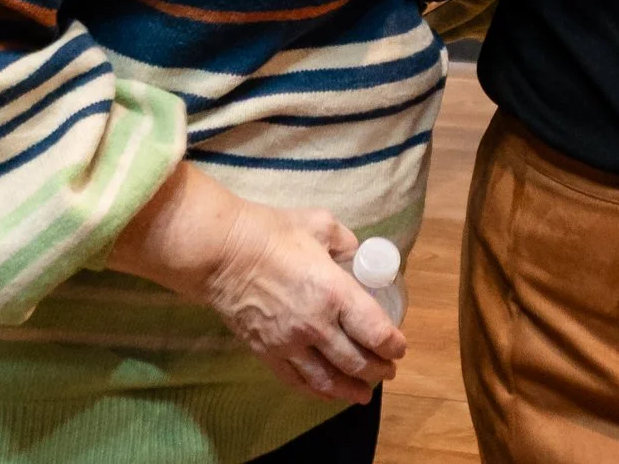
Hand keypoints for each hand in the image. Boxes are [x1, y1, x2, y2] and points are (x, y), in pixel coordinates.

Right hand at [107, 165, 403, 404]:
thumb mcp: (321, 224)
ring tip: (364, 393)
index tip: (399, 346)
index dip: (392, 344)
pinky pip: (296, 381)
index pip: (375, 331)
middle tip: (388, 369)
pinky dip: (316, 391)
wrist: (220, 252)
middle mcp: (316, 325)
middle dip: (378, 369)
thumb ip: (346, 242)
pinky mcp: (267, 352)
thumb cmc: (271, 232)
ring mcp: (290, 344)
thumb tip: (357, 255)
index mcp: (335, 293)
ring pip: (328, 379)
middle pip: (356, 361)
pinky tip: (327, 393)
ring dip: (351, 389)